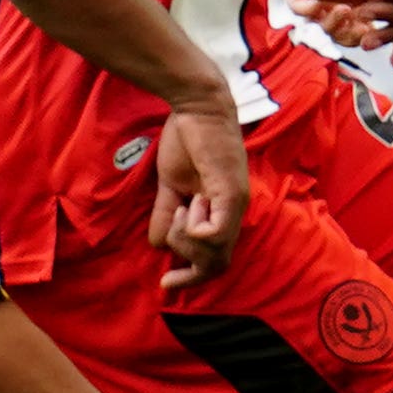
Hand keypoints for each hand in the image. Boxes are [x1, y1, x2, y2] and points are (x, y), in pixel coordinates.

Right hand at [152, 99, 251, 288]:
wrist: (196, 108)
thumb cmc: (186, 141)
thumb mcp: (170, 186)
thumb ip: (164, 214)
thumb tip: (157, 246)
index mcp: (223, 212)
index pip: (217, 262)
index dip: (192, 279)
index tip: (166, 284)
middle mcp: (235, 212)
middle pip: (216, 266)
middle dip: (187, 264)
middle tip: (171, 225)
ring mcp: (236, 204)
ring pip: (212, 254)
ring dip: (184, 239)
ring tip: (181, 206)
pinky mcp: (230, 192)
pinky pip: (214, 234)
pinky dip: (193, 229)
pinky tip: (190, 202)